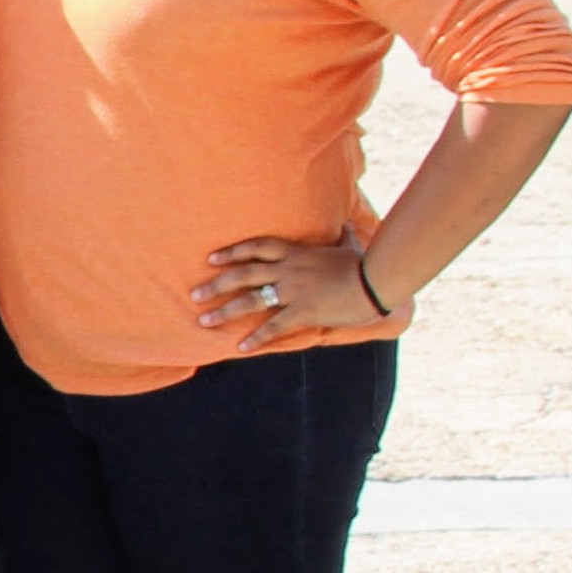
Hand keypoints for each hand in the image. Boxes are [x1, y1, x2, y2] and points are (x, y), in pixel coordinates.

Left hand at [190, 224, 383, 354]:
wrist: (377, 281)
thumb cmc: (365, 264)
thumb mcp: (350, 247)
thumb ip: (343, 238)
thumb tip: (348, 224)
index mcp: (297, 253)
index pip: (257, 248)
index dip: (233, 252)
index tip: (211, 259)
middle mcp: (288, 270)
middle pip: (244, 275)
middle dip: (217, 285)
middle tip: (194, 294)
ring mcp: (293, 291)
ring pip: (251, 301)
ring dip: (225, 311)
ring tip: (203, 321)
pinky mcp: (303, 311)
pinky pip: (273, 326)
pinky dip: (256, 338)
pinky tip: (240, 347)